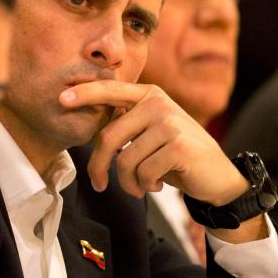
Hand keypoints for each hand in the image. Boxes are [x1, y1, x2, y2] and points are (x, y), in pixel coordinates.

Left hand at [59, 80, 245, 203]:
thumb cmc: (176, 157)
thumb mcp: (151, 135)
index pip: (111, 91)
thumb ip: (128, 125)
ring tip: (141, 186)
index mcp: (149, 95)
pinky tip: (158, 186)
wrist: (216, 176)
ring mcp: (169, 122)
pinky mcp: (178, 145)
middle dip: (98, 167)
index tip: (61, 99)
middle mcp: (159, 103)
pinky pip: (143, 173)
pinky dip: (145, 187)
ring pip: (125, 160)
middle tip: (99, 185)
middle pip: (109, 137)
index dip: (85, 94)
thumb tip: (91, 131)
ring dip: (129, 183)